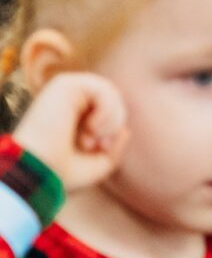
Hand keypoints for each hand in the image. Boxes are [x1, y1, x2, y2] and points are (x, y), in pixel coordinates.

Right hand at [14, 73, 127, 189]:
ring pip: (110, 92)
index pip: (110, 110)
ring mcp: (64, 91)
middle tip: (96, 143)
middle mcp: (66, 101)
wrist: (40, 172)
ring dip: (111, 118)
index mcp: (70, 116)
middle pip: (113, 100)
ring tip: (92, 135)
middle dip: (113, 124)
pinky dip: (106, 110)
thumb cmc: (63, 173)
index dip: (114, 129)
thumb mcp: (98, 164)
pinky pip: (104, 88)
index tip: (100, 148)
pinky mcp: (64, 84)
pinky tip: (90, 127)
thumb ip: (114, 149)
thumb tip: (125, 130)